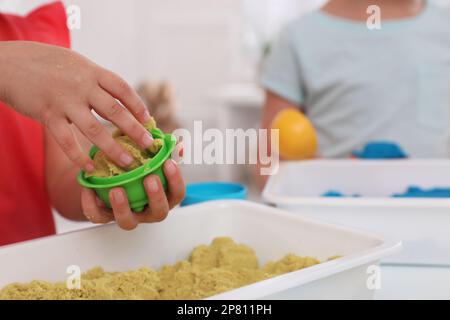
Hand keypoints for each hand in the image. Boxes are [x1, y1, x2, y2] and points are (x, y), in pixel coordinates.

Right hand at [0, 41, 152, 171]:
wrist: (7, 62)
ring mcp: (65, 101)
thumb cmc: (45, 63)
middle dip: (134, 130)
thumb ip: (95, 81)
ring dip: (113, 148)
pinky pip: (67, 140)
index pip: (122, 89)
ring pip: (94, 129)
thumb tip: (118, 100)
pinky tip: (90, 168)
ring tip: (128, 162)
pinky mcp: (47, 114)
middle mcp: (82, 85)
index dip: (138, 105)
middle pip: (115, 111)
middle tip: (148, 145)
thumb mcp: (76, 64)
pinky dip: (79, 156)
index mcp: (91, 71)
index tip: (149, 120)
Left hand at [80, 160, 185, 229]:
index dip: (176, 180)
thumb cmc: (136, 166)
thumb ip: (160, 150)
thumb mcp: (149, 155)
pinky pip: (98, 216)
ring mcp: (128, 216)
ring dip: (123, 207)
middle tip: (150, 179)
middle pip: (159, 212)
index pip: (177, 193)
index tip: (169, 163)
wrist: (109, 176)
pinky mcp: (106, 217)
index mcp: (164, 196)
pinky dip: (91, 204)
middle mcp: (148, 211)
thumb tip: (174, 141)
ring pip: (128, 222)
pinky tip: (89, 189)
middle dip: (156, 196)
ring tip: (117, 190)